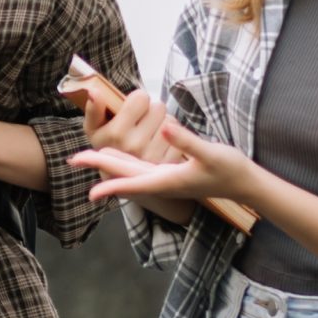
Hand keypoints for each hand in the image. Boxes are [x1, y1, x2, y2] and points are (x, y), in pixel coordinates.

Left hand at [71, 119, 255, 208]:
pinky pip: (141, 168)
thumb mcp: (210, 153)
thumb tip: (163, 126)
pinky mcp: (172, 172)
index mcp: (168, 180)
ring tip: (87, 157)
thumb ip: (186, 140)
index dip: (109, 185)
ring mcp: (167, 177)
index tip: (89, 191)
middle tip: (72, 159)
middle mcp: (163, 180)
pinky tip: (117, 157)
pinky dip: (125, 163)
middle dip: (98, 168)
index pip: (132, 183)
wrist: (245, 182)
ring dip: (109, 166)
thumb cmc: (230, 169)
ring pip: (131, 171)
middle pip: (124, 174)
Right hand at [80, 87, 180, 165]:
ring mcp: (153, 155)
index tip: (132, 111)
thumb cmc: (109, 146)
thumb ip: (94, 108)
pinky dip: (173, 138)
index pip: (141, 97)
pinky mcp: (169, 163)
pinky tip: (160, 145)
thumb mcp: (95, 129)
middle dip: (151, 113)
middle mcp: (134, 145)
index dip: (137, 101)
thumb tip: (93, 91)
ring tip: (150, 135)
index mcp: (116, 133)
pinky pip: (180, 136)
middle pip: (158, 107)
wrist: (122, 181)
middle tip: (142, 124)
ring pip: (170, 121)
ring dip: (162, 124)